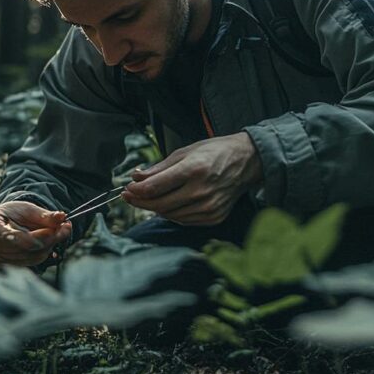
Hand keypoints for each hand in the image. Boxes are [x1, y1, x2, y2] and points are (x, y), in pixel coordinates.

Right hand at [0, 201, 71, 266]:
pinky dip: (43, 253)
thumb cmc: (15, 213)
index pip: (9, 235)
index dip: (32, 237)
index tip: (52, 232)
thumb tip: (61, 217)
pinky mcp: (4, 265)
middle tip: (65, 228)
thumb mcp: (29, 208)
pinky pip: (28, 263)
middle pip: (21, 247)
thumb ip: (44, 215)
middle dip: (47, 239)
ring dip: (48, 246)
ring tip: (57, 233)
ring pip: (27, 257)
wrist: (7, 222)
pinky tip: (49, 244)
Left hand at [122, 132, 262, 225]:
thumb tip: (136, 178)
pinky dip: (172, 213)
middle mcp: (201, 191)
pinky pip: (184, 220)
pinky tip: (167, 204)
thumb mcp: (185, 152)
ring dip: (155, 208)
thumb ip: (159, 168)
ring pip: (170, 215)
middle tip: (129, 197)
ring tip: (147, 199)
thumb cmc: (214, 153)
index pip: (155, 187)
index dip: (136, 191)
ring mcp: (209, 207)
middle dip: (140, 202)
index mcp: (193, 170)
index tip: (126, 189)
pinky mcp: (213, 217)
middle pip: (160, 205)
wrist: (246, 163)